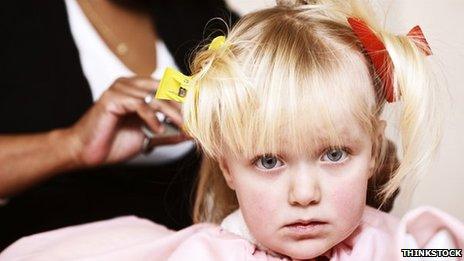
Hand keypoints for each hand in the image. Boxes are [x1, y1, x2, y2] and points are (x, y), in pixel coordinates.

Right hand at [67, 76, 188, 166]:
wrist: (87, 153)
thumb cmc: (114, 143)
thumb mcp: (148, 136)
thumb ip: (169, 132)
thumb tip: (191, 134)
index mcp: (138, 89)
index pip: (167, 87)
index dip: (184, 99)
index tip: (199, 113)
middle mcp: (129, 84)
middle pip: (164, 89)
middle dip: (181, 106)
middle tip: (194, 121)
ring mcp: (119, 89)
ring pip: (154, 96)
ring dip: (170, 112)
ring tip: (181, 126)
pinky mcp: (112, 98)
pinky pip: (139, 104)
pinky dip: (151, 117)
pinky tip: (157, 129)